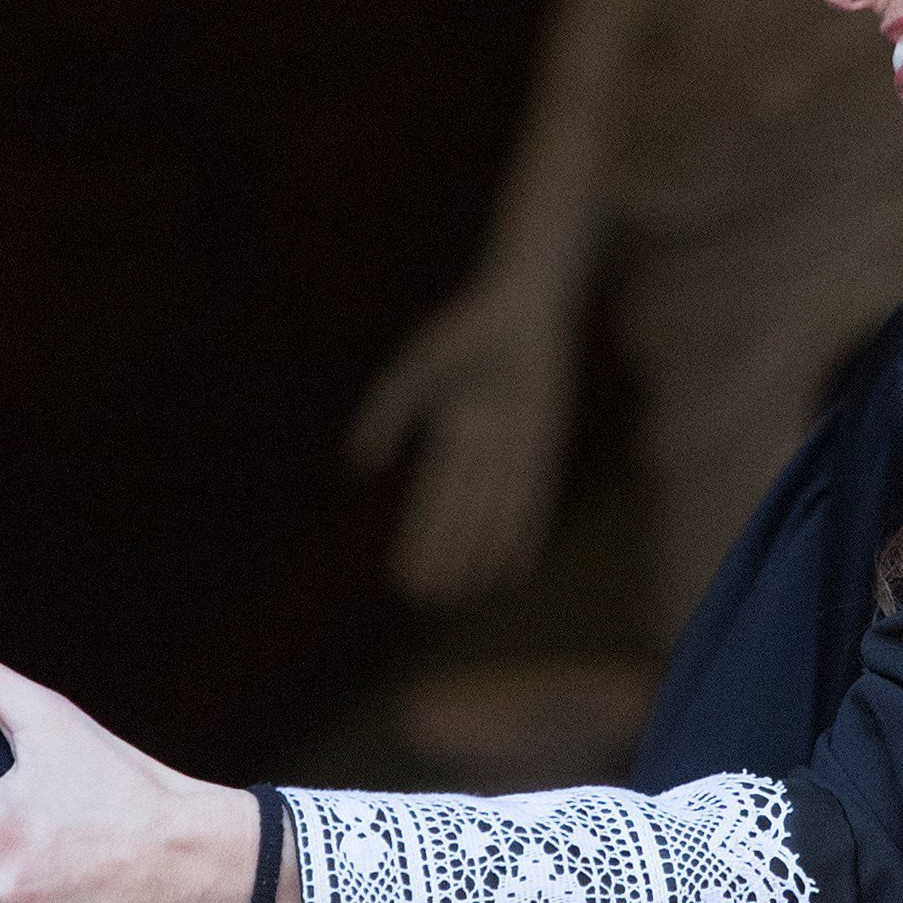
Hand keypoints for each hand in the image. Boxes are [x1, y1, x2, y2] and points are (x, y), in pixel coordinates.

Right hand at [348, 273, 580, 606]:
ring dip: (479, 552)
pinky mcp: (547, 440)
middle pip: (459, 515)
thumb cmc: (466, 329)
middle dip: (443, 555)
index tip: (401, 578)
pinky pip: (533, 494)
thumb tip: (356, 467)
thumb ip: (387, 415)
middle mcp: (481, 448)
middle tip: (428, 601)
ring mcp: (515, 447)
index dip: (416, 540)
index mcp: (448, 434)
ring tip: (466, 593)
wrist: (524, 301)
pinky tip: (515, 566)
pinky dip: (524, 530)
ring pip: (494, 512)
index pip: (428, 500)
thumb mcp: (418, 372)